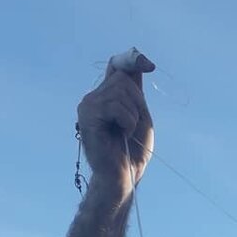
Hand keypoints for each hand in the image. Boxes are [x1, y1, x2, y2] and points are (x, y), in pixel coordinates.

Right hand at [76, 51, 155, 187]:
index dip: (132, 60)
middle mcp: (94, 97)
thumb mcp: (140, 115)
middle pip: (122, 78)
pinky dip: (127, 121)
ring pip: (120, 90)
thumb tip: (137, 62)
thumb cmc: (133, 150)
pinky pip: (116, 106)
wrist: (123, 176)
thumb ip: (136, 91)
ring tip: (125, 132)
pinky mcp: (87, 115)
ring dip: (132, 114)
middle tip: (132, 126)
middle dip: (137, 101)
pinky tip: (120, 135)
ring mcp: (88, 105)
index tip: (149, 65)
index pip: (117, 67)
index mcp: (106, 96)